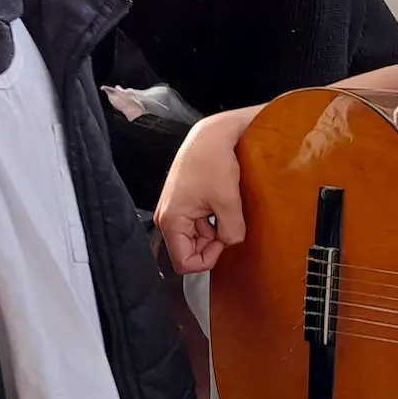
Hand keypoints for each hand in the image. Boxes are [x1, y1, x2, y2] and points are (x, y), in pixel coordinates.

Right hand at [154, 110, 251, 273]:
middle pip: (190, 251)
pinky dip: (212, 220)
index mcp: (171, 221)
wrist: (210, 136)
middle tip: (227, 221)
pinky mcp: (182, 204)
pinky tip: (220, 203)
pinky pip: (197, 225)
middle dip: (212, 243)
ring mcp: (173, 211)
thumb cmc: (213, 161)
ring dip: (214, 230)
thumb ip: (231, 231)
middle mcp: (166, 218)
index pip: (184, 263)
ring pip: (196, 238)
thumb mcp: (228, 201)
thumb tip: (230, 243)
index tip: (223, 242)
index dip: (208, 259)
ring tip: (224, 207)